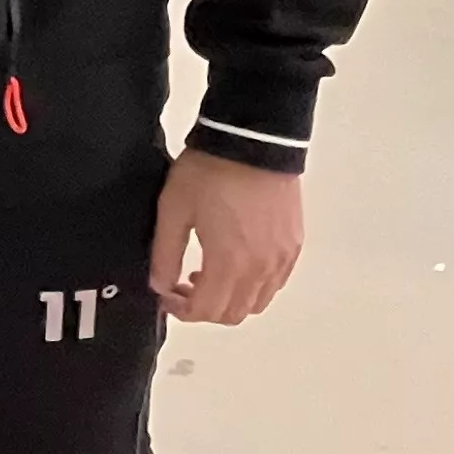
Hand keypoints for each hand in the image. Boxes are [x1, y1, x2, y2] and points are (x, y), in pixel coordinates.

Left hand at [150, 149, 303, 325]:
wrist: (252, 140)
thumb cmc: (209, 173)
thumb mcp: (173, 210)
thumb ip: (164, 254)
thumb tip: (160, 285)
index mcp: (229, 263)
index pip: (206, 311)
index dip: (181, 311)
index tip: (165, 295)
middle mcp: (261, 269)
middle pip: (234, 314)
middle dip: (203, 309)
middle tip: (181, 287)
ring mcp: (282, 258)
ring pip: (258, 303)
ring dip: (230, 299)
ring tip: (206, 274)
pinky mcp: (294, 244)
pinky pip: (275, 283)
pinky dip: (254, 287)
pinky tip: (235, 263)